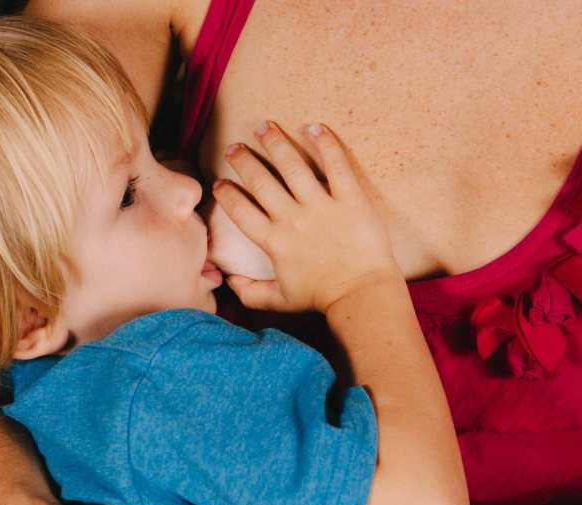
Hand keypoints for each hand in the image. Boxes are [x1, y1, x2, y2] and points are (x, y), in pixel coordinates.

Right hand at [212, 123, 398, 313]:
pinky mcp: (349, 199)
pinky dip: (325, 144)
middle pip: (260, 181)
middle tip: (234, 147)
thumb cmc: (321, 297)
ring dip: (275, 143)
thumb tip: (229, 282)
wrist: (361, 294)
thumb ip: (250, 293)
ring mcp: (321, 206)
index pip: (240, 210)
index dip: (226, 194)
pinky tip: (315, 127)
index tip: (219, 183)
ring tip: (264, 127)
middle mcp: (292, 219)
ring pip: (291, 166)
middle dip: (243, 160)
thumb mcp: (279, 301)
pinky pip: (336, 165)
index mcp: (273, 241)